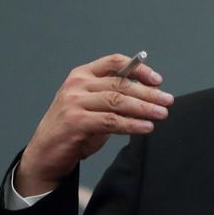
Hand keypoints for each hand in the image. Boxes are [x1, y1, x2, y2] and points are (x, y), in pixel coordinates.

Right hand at [16, 54, 173, 195]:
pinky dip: (132, 124)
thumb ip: (116, 96)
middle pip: (120, 83)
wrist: (45, 153)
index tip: (158, 81)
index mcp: (82, 75)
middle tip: (167, 100)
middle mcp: (77, 85)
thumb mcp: (95, 106)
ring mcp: (74, 102)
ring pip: (117, 101)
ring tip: (161, 114)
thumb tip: (152, 93)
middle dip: (148, 92)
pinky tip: (146, 127)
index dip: (139, 69)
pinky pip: (111, 121)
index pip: (114, 62)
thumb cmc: (74, 127)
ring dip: (144, 108)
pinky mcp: (75, 121)